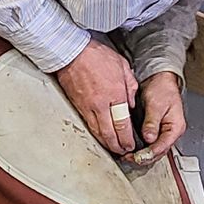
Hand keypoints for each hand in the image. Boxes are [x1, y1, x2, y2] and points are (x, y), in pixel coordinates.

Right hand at [56, 38, 137, 152]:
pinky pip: (88, 125)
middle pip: (110, 133)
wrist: (71, 52)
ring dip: (106, 143)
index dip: (127, 138)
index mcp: (115, 93)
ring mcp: (87, 106)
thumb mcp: (122, 66)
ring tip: (113, 148)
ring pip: (97, 132)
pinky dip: (95, 134)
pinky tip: (99, 137)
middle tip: (123, 151)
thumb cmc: (96, 55)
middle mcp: (101, 104)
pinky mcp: (77, 106)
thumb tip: (131, 104)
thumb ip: (130, 87)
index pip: (123, 123)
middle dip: (118, 146)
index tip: (131, 144)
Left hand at [136, 71, 185, 159]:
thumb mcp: (156, 105)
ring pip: (153, 150)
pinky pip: (149, 143)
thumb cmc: (162, 89)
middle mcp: (170, 132)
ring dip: (141, 155)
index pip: (163, 146)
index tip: (138, 157)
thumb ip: (152, 122)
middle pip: (158, 152)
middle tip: (129, 158)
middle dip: (144, 157)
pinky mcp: (155, 130)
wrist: (159, 80)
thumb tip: (149, 138)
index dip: (150, 153)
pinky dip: (140, 148)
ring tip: (127, 156)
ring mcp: (163, 132)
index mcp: (175, 127)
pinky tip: (130, 150)